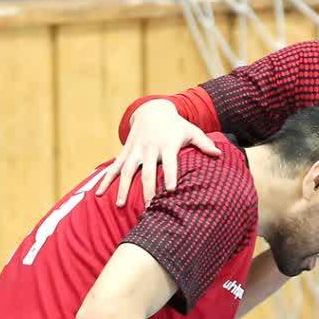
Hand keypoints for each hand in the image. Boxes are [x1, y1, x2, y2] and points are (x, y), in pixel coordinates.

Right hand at [96, 99, 219, 206]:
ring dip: (123, 188)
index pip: (170, 163)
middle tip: (150, 208)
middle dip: (148, 190)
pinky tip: (99, 194)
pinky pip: (114, 168)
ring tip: (120, 205)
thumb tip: (219, 155)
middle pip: (148, 172)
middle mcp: (149, 149)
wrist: (152, 110)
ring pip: (128, 171)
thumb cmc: (176, 126)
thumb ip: (204, 144)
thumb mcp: (191, 131)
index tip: (172, 190)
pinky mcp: (125, 153)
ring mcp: (135, 151)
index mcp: (167, 145)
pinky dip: (105, 180)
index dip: (171, 175)